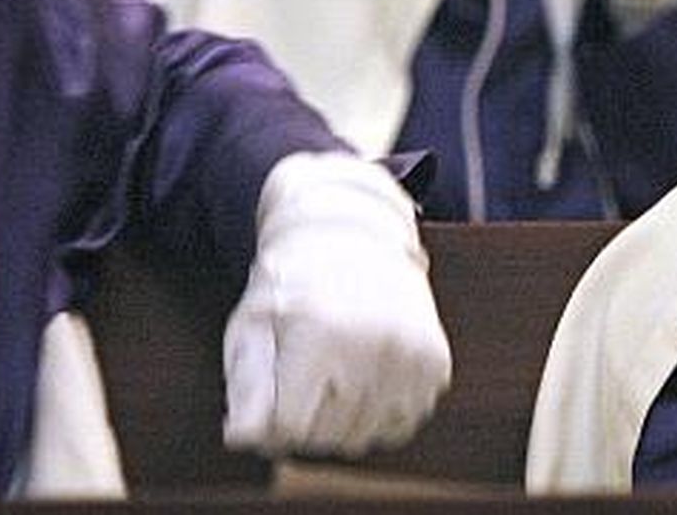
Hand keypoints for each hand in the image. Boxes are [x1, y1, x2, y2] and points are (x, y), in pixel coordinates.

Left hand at [223, 154, 451, 457]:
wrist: (357, 237)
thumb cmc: (294, 285)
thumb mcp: (253, 325)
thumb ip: (246, 387)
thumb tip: (241, 439)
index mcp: (319, 334)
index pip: (289, 428)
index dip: (272, 423)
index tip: (273, 399)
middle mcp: (371, 345)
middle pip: (327, 438)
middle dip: (306, 423)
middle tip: (301, 386)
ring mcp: (410, 355)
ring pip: (365, 438)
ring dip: (342, 423)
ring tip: (333, 380)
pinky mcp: (435, 362)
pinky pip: (403, 424)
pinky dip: (380, 414)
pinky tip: (365, 379)